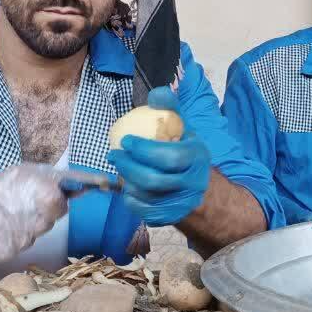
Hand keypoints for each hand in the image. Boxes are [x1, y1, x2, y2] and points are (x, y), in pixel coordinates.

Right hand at [0, 163, 68, 261]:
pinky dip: (15, 240)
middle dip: (42, 215)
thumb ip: (44, 179)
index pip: (55, 200)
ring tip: (8, 219)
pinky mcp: (2, 252)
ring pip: (35, 234)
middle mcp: (12, 208)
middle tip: (24, 210)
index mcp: (16, 183)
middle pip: (47, 220)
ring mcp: (7, 233)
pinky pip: (20, 247)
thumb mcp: (13, 175)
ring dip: (28, 228)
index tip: (50, 199)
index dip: (56, 201)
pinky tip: (0, 232)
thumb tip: (78, 186)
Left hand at [108, 87, 210, 226]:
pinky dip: (130, 198)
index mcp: (197, 158)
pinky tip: (127, 186)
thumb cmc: (184, 152)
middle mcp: (193, 183)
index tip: (126, 141)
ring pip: (146, 196)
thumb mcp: (183, 128)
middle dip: (128, 167)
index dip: (144, 150)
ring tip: (119, 168)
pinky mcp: (170, 217)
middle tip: (113, 155)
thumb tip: (157, 93)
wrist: (198, 189)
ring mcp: (182, 203)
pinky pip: (144, 211)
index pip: (170, 157)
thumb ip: (170, 109)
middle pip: (154, 180)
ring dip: (127, 181)